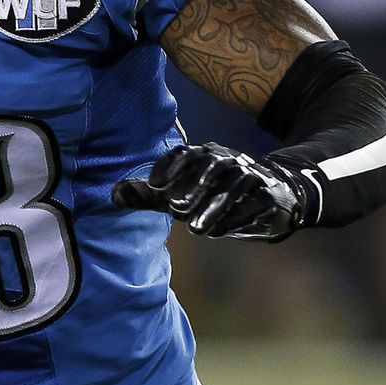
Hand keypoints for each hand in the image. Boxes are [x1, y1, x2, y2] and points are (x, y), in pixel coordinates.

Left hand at [111, 142, 303, 241]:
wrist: (272, 192)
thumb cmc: (215, 193)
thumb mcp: (182, 192)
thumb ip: (150, 195)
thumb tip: (113, 195)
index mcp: (204, 154)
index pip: (185, 153)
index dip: (169, 167)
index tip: (154, 187)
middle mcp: (227, 159)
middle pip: (210, 167)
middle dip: (192, 186)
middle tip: (174, 209)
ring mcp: (250, 175)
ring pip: (233, 186)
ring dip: (213, 206)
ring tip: (196, 229)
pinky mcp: (268, 194)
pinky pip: (255, 203)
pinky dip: (238, 217)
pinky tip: (221, 231)